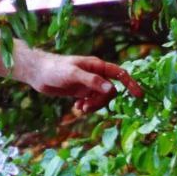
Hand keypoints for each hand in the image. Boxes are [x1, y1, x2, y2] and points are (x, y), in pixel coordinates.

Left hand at [17, 48, 143, 113]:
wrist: (38, 73)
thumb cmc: (54, 69)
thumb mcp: (73, 74)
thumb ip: (91, 81)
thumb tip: (110, 89)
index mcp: (97, 66)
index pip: (119, 74)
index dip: (131, 84)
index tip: (139, 96)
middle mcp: (95, 75)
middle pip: (110, 91)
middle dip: (101, 102)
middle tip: (86, 107)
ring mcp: (88, 84)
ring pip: (101, 99)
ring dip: (93, 106)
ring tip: (80, 109)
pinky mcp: (80, 92)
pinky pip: (91, 102)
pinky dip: (86, 107)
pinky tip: (76, 108)